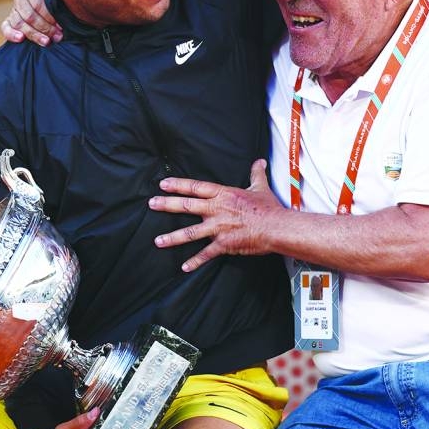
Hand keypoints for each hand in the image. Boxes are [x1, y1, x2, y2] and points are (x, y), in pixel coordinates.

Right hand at [0, 0, 62, 45]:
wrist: (51, 13)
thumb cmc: (57, 6)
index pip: (37, 3)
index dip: (49, 16)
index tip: (60, 26)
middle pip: (29, 15)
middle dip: (45, 27)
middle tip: (57, 36)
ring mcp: (13, 10)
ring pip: (19, 23)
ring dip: (34, 34)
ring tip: (46, 42)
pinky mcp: (8, 22)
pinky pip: (5, 28)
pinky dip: (12, 34)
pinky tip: (21, 38)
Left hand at [149, 159, 281, 271]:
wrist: (277, 227)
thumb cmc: (268, 208)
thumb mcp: (260, 187)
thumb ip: (256, 174)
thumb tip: (259, 161)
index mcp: (223, 194)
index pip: (196, 187)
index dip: (178, 185)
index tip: (163, 184)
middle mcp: (217, 210)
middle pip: (187, 206)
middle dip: (167, 205)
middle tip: (152, 204)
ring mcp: (218, 228)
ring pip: (190, 233)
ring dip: (173, 237)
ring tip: (158, 241)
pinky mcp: (224, 244)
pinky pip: (206, 254)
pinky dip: (195, 261)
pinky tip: (184, 267)